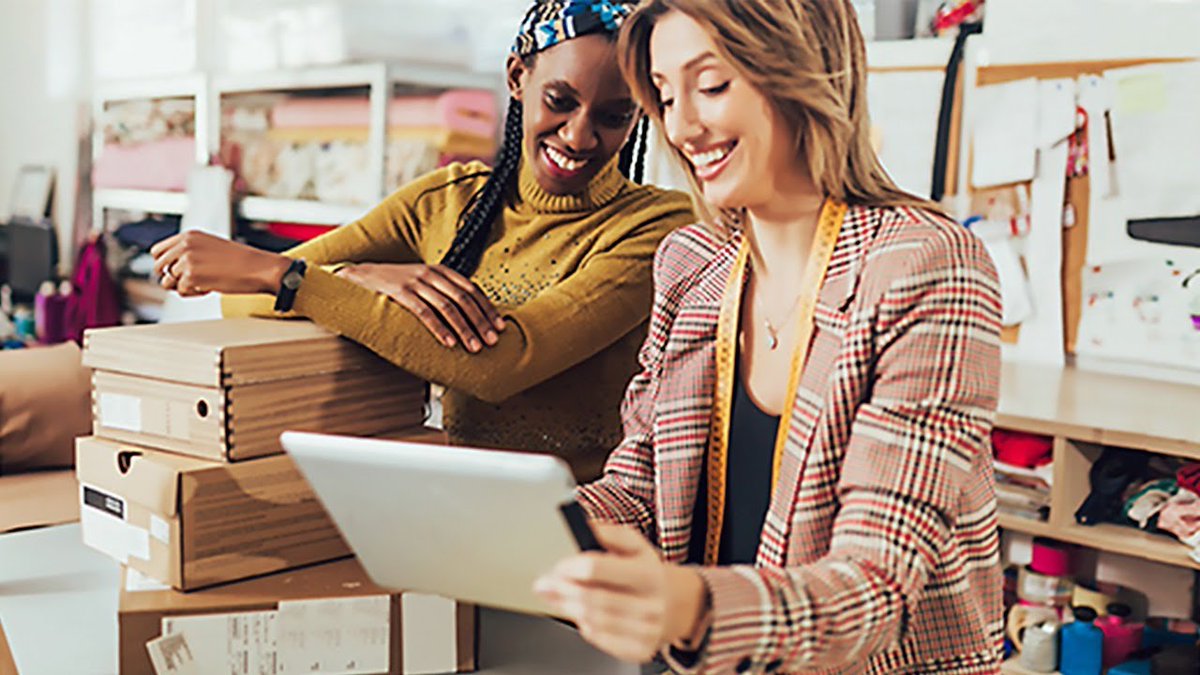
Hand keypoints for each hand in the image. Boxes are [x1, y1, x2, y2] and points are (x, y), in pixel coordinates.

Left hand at [150, 231, 290, 296]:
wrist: (261, 268)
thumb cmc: (242, 262)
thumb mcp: (212, 249)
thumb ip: (190, 254)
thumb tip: (169, 272)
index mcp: (189, 235)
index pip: (158, 251)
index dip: (165, 265)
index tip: (177, 273)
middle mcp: (185, 244)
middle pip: (158, 267)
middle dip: (171, 278)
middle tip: (190, 282)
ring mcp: (187, 259)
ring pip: (167, 282)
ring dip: (183, 288)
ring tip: (204, 285)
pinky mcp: (191, 275)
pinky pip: (181, 292)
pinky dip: (194, 294)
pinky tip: (210, 288)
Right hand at [336, 263, 504, 352]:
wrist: (360, 276)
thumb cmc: (396, 285)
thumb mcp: (423, 283)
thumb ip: (444, 294)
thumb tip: (470, 317)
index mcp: (441, 271)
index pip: (472, 290)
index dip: (488, 309)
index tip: (500, 327)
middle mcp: (431, 274)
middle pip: (464, 299)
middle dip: (481, 322)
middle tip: (492, 341)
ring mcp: (415, 282)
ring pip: (448, 307)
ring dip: (464, 329)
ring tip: (474, 347)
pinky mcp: (400, 293)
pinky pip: (424, 313)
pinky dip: (439, 329)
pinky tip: (449, 343)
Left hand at [534, 523, 707, 663]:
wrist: (679, 605)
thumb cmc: (650, 573)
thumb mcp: (638, 546)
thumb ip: (612, 533)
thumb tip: (588, 524)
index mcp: (648, 574)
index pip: (596, 568)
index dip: (570, 566)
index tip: (557, 566)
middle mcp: (650, 604)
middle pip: (590, 598)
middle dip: (561, 589)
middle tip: (545, 583)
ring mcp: (645, 631)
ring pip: (591, 620)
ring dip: (566, 607)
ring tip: (556, 596)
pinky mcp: (639, 650)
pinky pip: (599, 639)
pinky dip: (583, 625)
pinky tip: (580, 614)